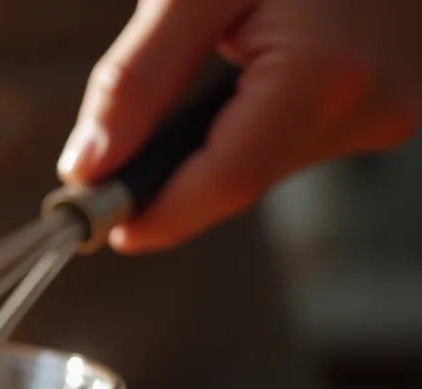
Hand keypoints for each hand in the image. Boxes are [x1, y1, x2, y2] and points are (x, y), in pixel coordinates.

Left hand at [58, 0, 420, 253]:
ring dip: (210, 146)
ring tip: (179, 93)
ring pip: (268, 161)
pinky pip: (297, 134)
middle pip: (244, 179)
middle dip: (171, 178)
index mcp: (326, 76)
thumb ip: (138, 78)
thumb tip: (88, 166)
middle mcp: (371, 106)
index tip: (93, 224)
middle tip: (104, 170)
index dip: (157, 214)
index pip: (227, 182)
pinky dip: (249, 122)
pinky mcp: (389, 99)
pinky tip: (235, 75)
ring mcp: (390, 106)